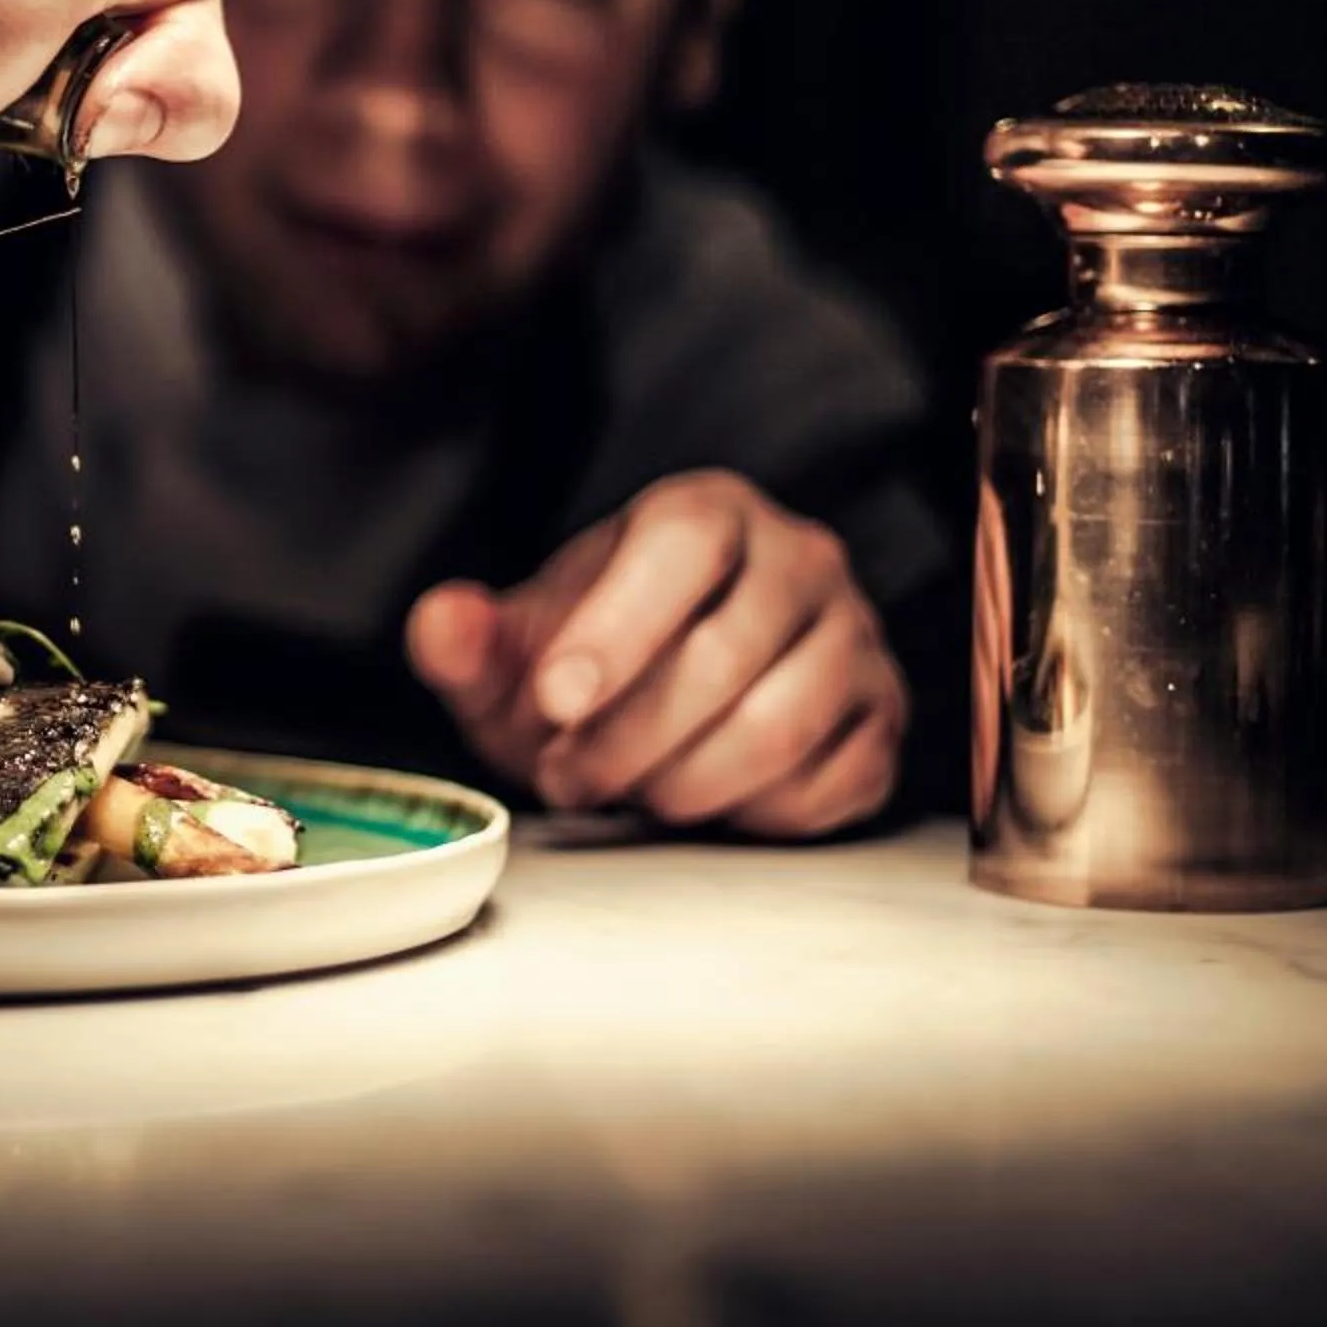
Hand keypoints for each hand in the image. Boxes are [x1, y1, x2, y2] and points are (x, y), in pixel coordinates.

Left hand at [404, 471, 906, 838]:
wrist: (661, 704)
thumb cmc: (588, 669)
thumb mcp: (510, 659)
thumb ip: (467, 642)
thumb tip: (443, 623)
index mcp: (706, 513)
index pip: (681, 547)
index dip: (617, 628)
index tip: (555, 701)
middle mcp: (798, 558)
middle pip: (727, 651)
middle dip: (629, 736)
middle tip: (566, 776)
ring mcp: (854, 637)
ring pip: (782, 723)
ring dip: (686, 782)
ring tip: (630, 792)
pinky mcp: (883, 717)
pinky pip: (832, 780)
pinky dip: (755, 813)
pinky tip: (705, 801)